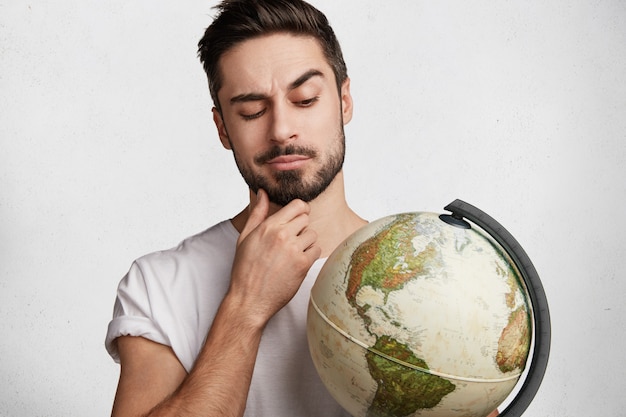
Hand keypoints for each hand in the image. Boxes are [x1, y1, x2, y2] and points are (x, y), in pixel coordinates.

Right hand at [228, 189, 320, 325]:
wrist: (249, 299)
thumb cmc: (245, 269)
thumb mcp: (245, 237)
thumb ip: (257, 213)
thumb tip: (263, 192)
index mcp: (268, 226)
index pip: (297, 205)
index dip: (301, 210)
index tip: (299, 218)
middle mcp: (282, 235)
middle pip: (306, 218)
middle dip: (301, 227)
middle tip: (292, 240)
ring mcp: (293, 249)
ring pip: (312, 234)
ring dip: (306, 242)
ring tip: (292, 253)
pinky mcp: (303, 265)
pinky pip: (316, 250)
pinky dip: (310, 255)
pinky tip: (297, 263)